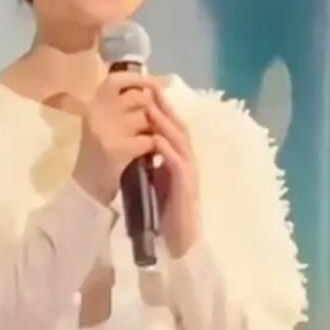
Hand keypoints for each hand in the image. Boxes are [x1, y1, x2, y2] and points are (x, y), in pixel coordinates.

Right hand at [69, 72, 155, 205]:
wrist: (85, 191)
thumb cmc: (96, 156)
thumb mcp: (101, 124)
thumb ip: (118, 107)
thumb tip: (148, 90)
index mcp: (91, 104)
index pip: (116, 80)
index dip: (137, 79)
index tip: (154, 84)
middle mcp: (96, 112)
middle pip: (138, 99)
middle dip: (151, 110)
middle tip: (154, 124)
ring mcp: (106, 130)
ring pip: (146, 119)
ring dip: (154, 129)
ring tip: (152, 140)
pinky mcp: (117, 149)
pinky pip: (148, 140)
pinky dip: (152, 148)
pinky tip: (150, 155)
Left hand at [146, 85, 201, 257]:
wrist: (180, 240)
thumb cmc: (168, 212)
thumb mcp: (157, 180)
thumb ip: (152, 163)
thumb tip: (140, 145)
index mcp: (182, 159)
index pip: (174, 129)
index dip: (163, 110)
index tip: (148, 92)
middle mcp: (189, 161)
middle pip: (179, 128)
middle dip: (166, 108)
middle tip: (152, 89)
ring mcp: (190, 173)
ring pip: (180, 142)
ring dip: (165, 124)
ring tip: (151, 108)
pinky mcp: (187, 186)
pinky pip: (177, 163)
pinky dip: (167, 150)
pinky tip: (156, 140)